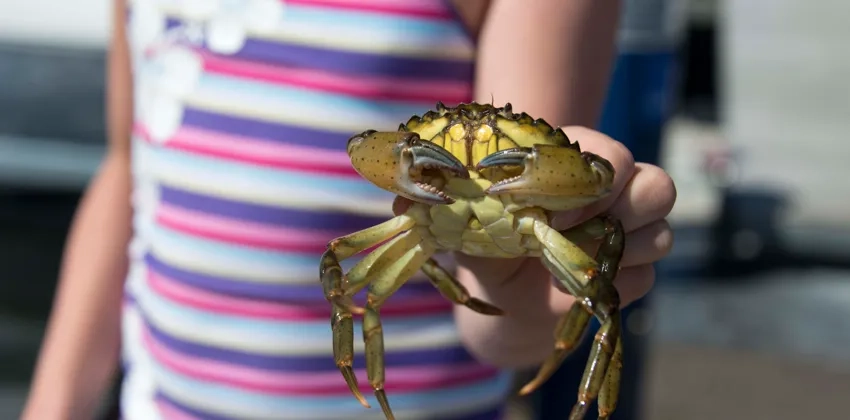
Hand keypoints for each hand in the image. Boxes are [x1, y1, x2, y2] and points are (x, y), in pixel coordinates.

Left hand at [392, 126, 675, 313]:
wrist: (504, 297)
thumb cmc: (484, 242)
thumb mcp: (464, 218)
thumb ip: (446, 202)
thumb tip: (402, 199)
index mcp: (572, 158)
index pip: (610, 154)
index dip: (592, 181)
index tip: (554, 209)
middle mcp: (613, 188)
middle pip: (656, 186)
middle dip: (621, 213)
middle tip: (570, 234)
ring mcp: (631, 230)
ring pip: (660, 235)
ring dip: (612, 255)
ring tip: (562, 262)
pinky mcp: (637, 271)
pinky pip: (644, 280)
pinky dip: (608, 287)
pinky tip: (570, 288)